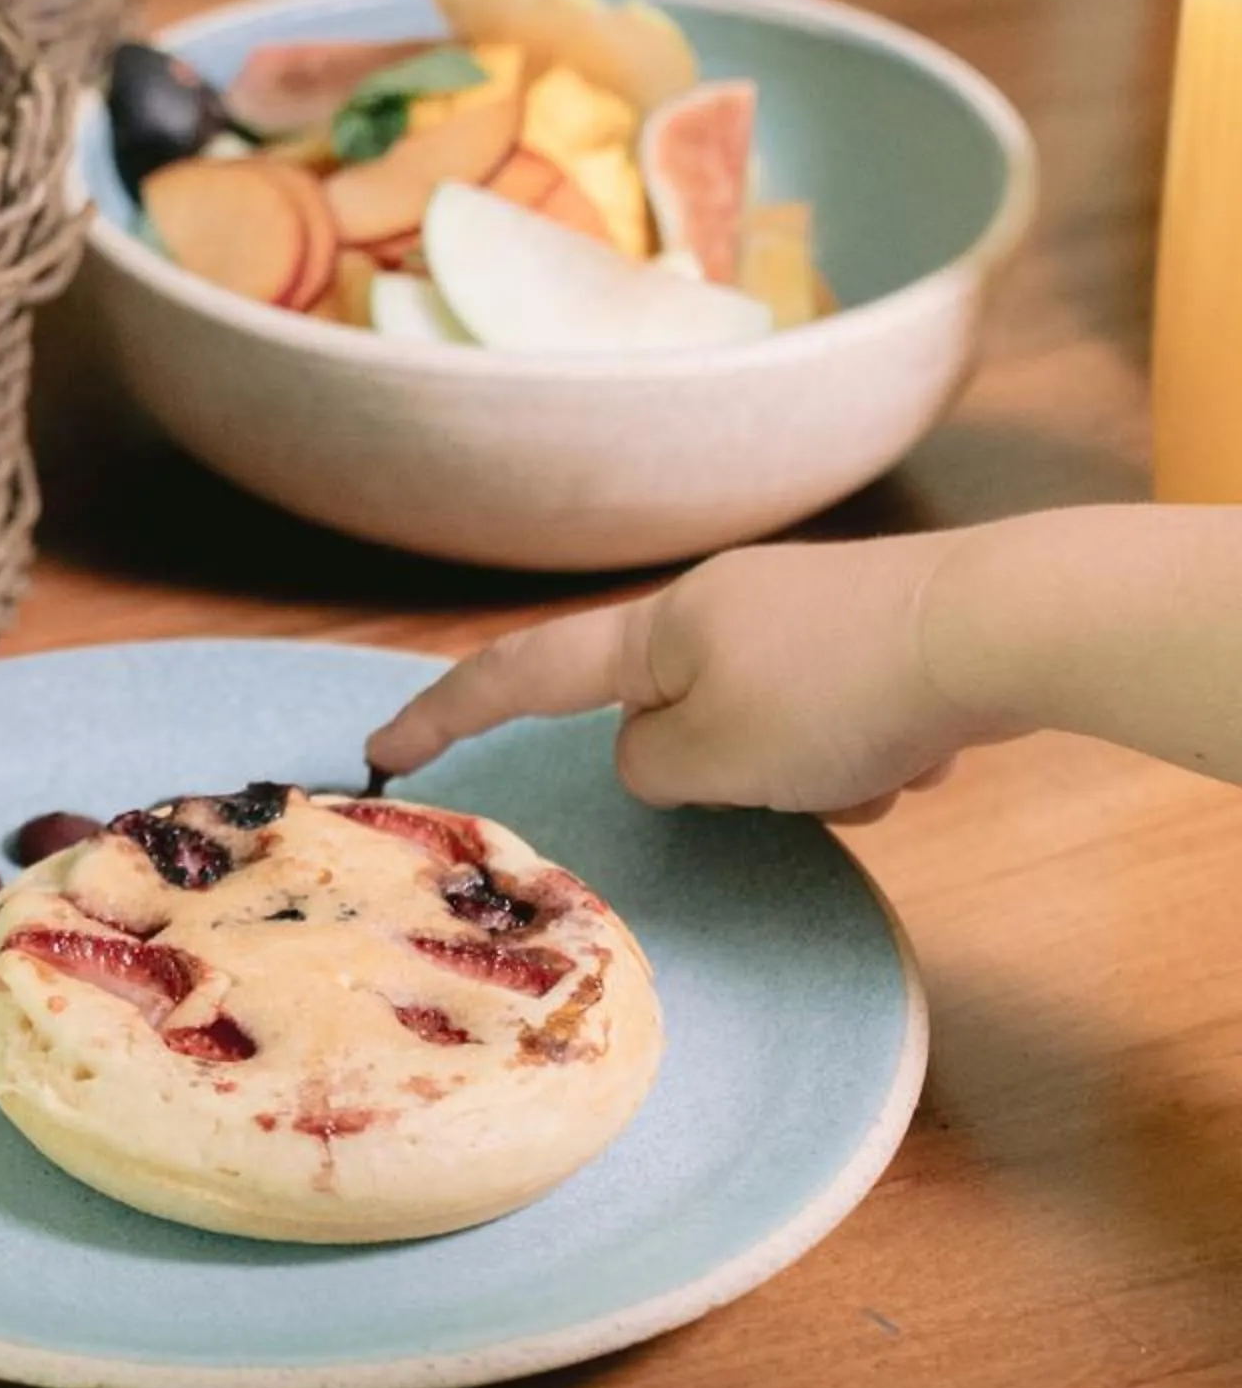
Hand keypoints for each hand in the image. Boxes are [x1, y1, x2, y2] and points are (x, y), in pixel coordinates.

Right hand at [368, 536, 993, 819]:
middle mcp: (719, 607)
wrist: (1004, 625)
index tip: (382, 748)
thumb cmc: (842, 691)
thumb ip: (652, 769)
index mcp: (660, 628)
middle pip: (678, 724)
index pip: (522, 674)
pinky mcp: (872, 636)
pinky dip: (868, 757)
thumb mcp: (714, 758)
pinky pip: (837, 728)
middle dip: (741, 779)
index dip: (446, 714)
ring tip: (879, 765)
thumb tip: (658, 756)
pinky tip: (921, 749)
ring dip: (818, 778)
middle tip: (803, 780)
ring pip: (769, 740)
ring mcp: (799, 616)